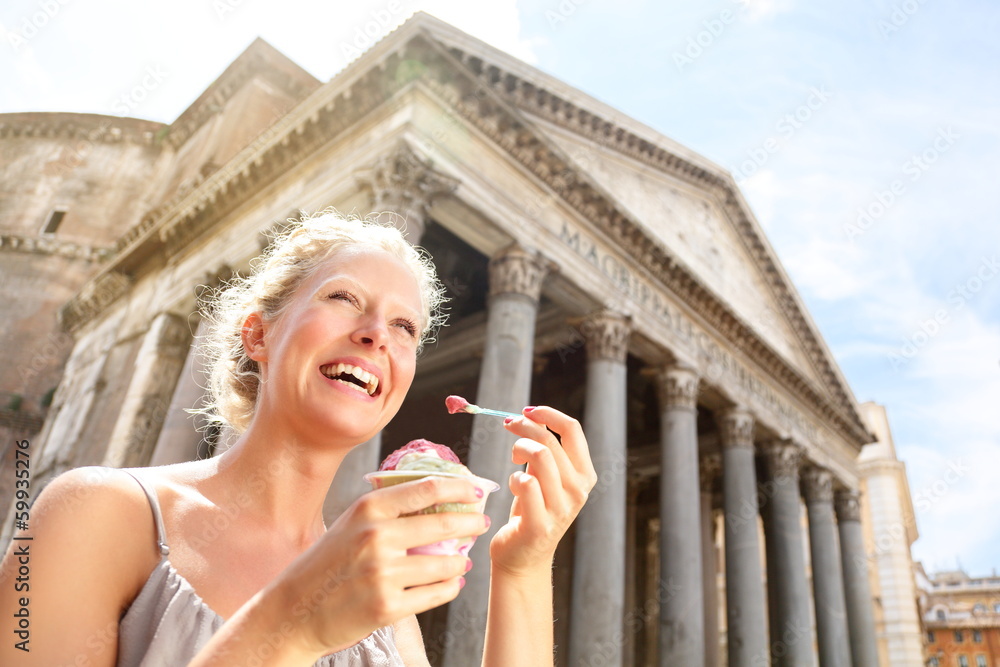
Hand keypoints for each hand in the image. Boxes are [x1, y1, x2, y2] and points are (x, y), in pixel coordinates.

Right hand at [269, 476, 488, 653]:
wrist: (295, 609)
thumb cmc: (327, 562)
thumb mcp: (351, 522)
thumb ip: (387, 509)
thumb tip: (435, 496)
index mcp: (369, 509)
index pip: (427, 488)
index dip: (459, 487)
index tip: (476, 490)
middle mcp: (377, 537)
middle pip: (443, 524)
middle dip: (470, 523)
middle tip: (481, 523)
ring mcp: (382, 574)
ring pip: (444, 564)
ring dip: (460, 562)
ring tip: (461, 561)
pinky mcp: (387, 607)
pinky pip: (435, 595)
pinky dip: (449, 588)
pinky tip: (451, 584)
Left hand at [489, 406, 596, 574]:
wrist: (523, 557)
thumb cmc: (532, 509)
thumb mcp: (545, 476)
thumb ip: (546, 450)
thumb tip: (531, 416)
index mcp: (585, 475)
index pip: (573, 430)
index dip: (548, 414)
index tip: (528, 410)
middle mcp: (578, 491)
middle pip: (549, 440)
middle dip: (523, 427)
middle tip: (508, 425)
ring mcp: (561, 508)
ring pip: (539, 456)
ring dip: (518, 449)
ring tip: (513, 459)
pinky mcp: (540, 524)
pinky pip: (525, 483)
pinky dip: (513, 479)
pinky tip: (514, 487)